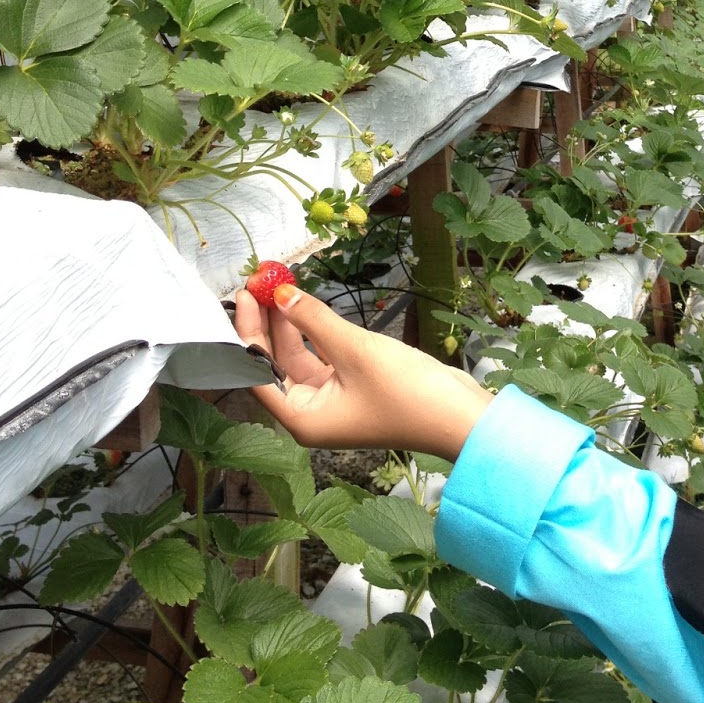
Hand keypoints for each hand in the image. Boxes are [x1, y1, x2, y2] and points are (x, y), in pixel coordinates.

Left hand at [238, 284, 491, 459]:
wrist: (459, 414)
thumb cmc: (406, 391)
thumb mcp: (354, 349)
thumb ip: (314, 320)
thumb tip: (279, 294)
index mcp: (302, 419)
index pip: (258, 374)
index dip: (247, 334)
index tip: (244, 296)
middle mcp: (312, 414)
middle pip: (276, 365)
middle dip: (268, 325)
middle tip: (259, 284)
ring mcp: (333, 402)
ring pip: (299, 359)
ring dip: (291, 325)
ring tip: (280, 288)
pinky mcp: (353, 389)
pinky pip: (323, 358)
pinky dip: (315, 334)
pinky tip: (308, 307)